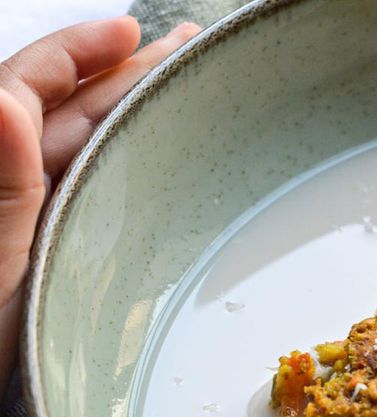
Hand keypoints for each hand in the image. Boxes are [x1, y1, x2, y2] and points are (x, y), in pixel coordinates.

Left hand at [0, 17, 199, 386]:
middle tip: (185, 47)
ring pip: (83, 150)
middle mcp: (9, 187)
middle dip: (123, 74)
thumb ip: (2, 185)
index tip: (133, 30)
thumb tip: (6, 100)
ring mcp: (30, 220)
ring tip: (179, 82)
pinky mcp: (50, 253)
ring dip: (131, 114)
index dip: (79, 52)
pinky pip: (92, 193)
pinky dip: (125, 166)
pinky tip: (153, 158)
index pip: (28, 87)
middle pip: (66, 111)